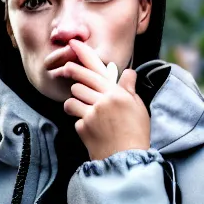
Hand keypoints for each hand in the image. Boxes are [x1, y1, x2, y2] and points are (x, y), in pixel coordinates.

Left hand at [57, 39, 150, 159]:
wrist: (126, 159)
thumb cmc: (136, 133)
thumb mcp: (138, 108)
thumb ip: (129, 89)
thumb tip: (129, 73)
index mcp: (118, 93)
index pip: (97, 69)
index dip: (83, 54)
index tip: (72, 44)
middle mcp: (103, 100)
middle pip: (80, 80)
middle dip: (71, 71)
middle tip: (65, 68)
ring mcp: (91, 113)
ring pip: (73, 97)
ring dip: (76, 100)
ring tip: (87, 109)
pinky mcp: (83, 126)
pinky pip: (75, 116)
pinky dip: (80, 119)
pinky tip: (91, 127)